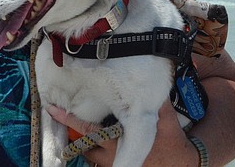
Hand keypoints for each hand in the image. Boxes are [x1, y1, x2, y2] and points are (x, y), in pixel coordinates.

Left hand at [46, 103, 195, 166]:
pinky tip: (95, 146)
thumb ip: (156, 99)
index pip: (87, 129)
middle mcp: (112, 155)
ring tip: (76, 134)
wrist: (182, 165)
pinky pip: (100, 164)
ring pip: (90, 156)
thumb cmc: (172, 142)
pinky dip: (95, 155)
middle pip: (83, 145)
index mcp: (119, 140)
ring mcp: (114, 165)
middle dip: (71, 135)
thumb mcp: (166, 118)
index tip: (52, 110)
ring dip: (84, 146)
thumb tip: (150, 76)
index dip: (68, 120)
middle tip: (59, 117)